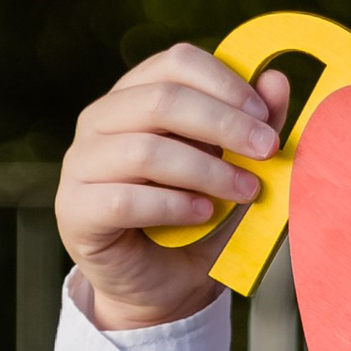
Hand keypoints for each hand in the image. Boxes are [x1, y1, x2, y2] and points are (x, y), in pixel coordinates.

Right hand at [57, 45, 286, 331]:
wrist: (166, 288)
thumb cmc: (200, 219)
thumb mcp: (238, 171)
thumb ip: (254, 127)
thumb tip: (276, 79)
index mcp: (137, 96)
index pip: (175, 62)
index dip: (225, 83)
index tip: (265, 116)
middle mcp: (100, 121)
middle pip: (161, 99)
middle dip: (224, 123)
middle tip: (268, 151)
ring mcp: (80, 163)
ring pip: (144, 150)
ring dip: (207, 171)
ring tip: (246, 191)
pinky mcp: (74, 210)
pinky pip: (123, 199)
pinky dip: (172, 205)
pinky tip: (203, 214)